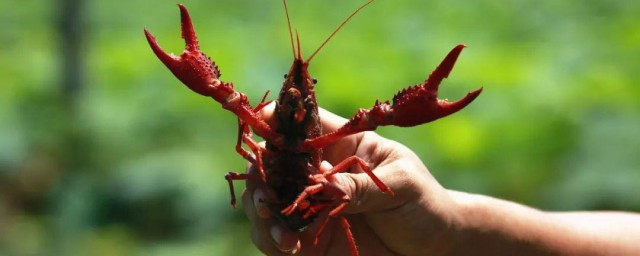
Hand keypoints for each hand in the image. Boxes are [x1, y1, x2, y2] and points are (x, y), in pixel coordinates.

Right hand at [242, 104, 460, 255]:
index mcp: (342, 146)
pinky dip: (274, 240)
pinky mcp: (311, 239)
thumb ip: (360, 186)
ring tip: (278, 231)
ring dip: (262, 213)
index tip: (262, 132)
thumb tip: (323, 186)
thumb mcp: (400, 185)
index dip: (278, 122)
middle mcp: (319, 173)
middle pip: (273, 164)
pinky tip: (287, 245)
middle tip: (264, 197)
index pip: (303, 125)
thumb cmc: (424, 204)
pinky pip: (278, 237)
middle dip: (260, 177)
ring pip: (268, 202)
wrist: (436, 247)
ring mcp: (312, 207)